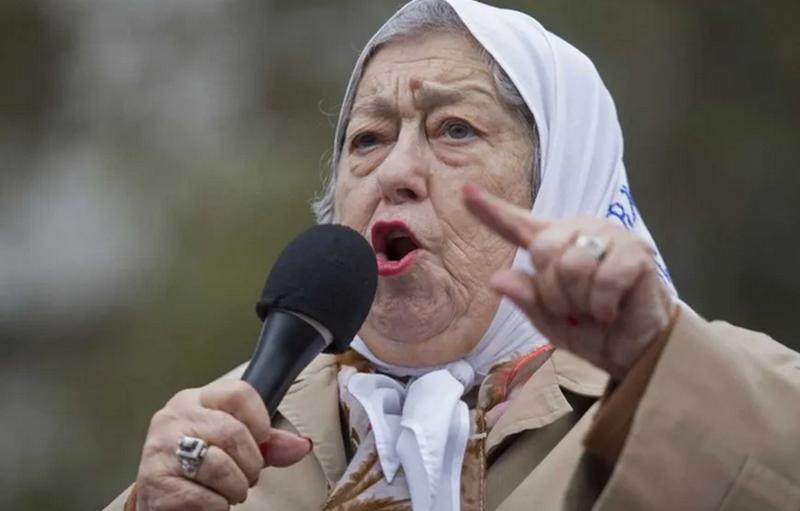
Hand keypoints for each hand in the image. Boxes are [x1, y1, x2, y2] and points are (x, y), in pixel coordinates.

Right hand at [135, 379, 312, 510]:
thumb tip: (302, 445)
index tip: (261, 442)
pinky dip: (216, 507)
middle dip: (250, 464)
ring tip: (228, 491)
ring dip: (235, 488)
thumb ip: (268, 444)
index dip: (260, 422)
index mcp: (196, 400)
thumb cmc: (201, 467)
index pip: (239, 394)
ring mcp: (160, 449)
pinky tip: (210, 503)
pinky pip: (203, 498)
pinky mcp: (154, 483)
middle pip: (232, 432)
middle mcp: (174, 418)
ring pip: (219, 466)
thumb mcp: (236, 447)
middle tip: (246, 477)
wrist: (163, 499)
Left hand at [463, 183, 674, 380]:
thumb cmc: (592, 331)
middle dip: (553, 293)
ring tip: (593, 310)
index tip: (465, 192)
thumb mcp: (548, 321)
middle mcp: (580, 231)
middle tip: (572, 310)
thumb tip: (497, 279)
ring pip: (572, 266)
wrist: (635, 352)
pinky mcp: (637, 251)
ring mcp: (610, 237)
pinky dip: (603, 305)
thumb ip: (525, 298)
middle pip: (543, 250)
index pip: (517, 225)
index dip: (490, 210)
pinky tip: (611, 310)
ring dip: (580, 301)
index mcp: (554, 244)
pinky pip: (605, 279)